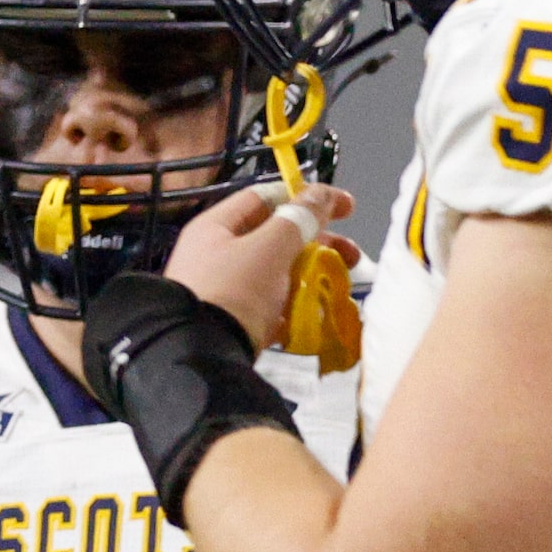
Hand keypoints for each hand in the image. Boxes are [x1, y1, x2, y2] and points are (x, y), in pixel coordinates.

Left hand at [161, 183, 360, 348]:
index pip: (264, 197)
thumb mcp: (269, 249)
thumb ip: (298, 219)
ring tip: (339, 286)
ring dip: (310, 276)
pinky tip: (317, 315)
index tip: (345, 207)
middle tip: (352, 254)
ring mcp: (221, 290)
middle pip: (274, 237)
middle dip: (317, 243)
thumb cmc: (234, 291)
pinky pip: (268, 306)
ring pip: (275, 273)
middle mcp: (214, 255)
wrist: (200, 359)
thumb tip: (321, 193)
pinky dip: (293, 307)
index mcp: (215, 228)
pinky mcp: (230, 322)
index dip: (306, 196)